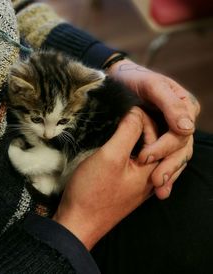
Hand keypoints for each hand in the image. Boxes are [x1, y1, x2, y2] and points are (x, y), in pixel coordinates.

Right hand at [53, 107, 157, 249]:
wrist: (78, 222)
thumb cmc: (93, 191)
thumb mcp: (110, 156)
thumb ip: (128, 132)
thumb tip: (137, 112)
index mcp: (154, 170)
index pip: (160, 134)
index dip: (144, 119)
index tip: (124, 113)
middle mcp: (152, 177)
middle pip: (157, 143)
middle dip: (143, 125)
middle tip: (125, 115)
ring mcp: (140, 183)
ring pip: (146, 151)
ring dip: (136, 136)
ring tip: (122, 125)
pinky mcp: (127, 185)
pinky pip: (137, 161)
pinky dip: (131, 147)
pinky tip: (120, 143)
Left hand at [107, 58, 199, 198]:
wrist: (119, 79)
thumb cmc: (134, 79)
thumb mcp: (152, 87)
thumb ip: (170, 105)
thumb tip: (188, 128)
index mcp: (184, 107)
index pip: (180, 133)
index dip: (164, 147)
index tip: (144, 158)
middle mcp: (181, 121)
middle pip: (180, 148)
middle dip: (168, 166)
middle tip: (155, 182)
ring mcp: (171, 131)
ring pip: (176, 156)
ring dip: (169, 174)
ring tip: (159, 192)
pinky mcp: (160, 138)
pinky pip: (166, 157)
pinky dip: (163, 171)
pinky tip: (158, 189)